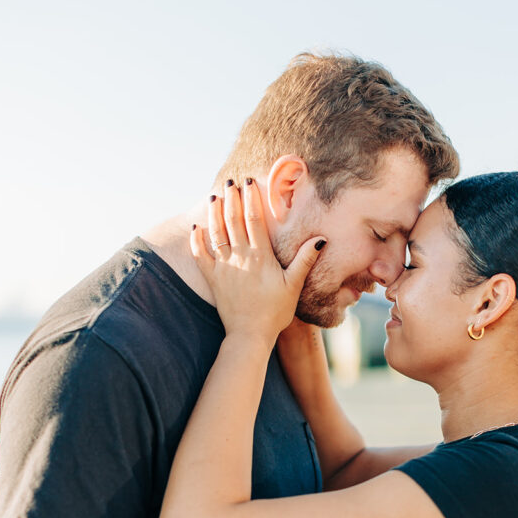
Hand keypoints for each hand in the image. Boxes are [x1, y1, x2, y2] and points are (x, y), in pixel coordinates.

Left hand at [191, 181, 324, 342]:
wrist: (250, 335)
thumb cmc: (275, 311)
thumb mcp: (294, 285)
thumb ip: (305, 260)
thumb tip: (320, 239)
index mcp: (260, 256)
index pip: (254, 220)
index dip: (251, 198)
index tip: (249, 182)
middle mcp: (240, 258)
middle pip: (233, 221)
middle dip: (231, 199)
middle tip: (230, 183)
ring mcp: (224, 268)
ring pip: (216, 233)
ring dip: (214, 213)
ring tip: (214, 197)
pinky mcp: (213, 280)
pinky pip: (200, 256)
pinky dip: (197, 240)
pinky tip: (196, 227)